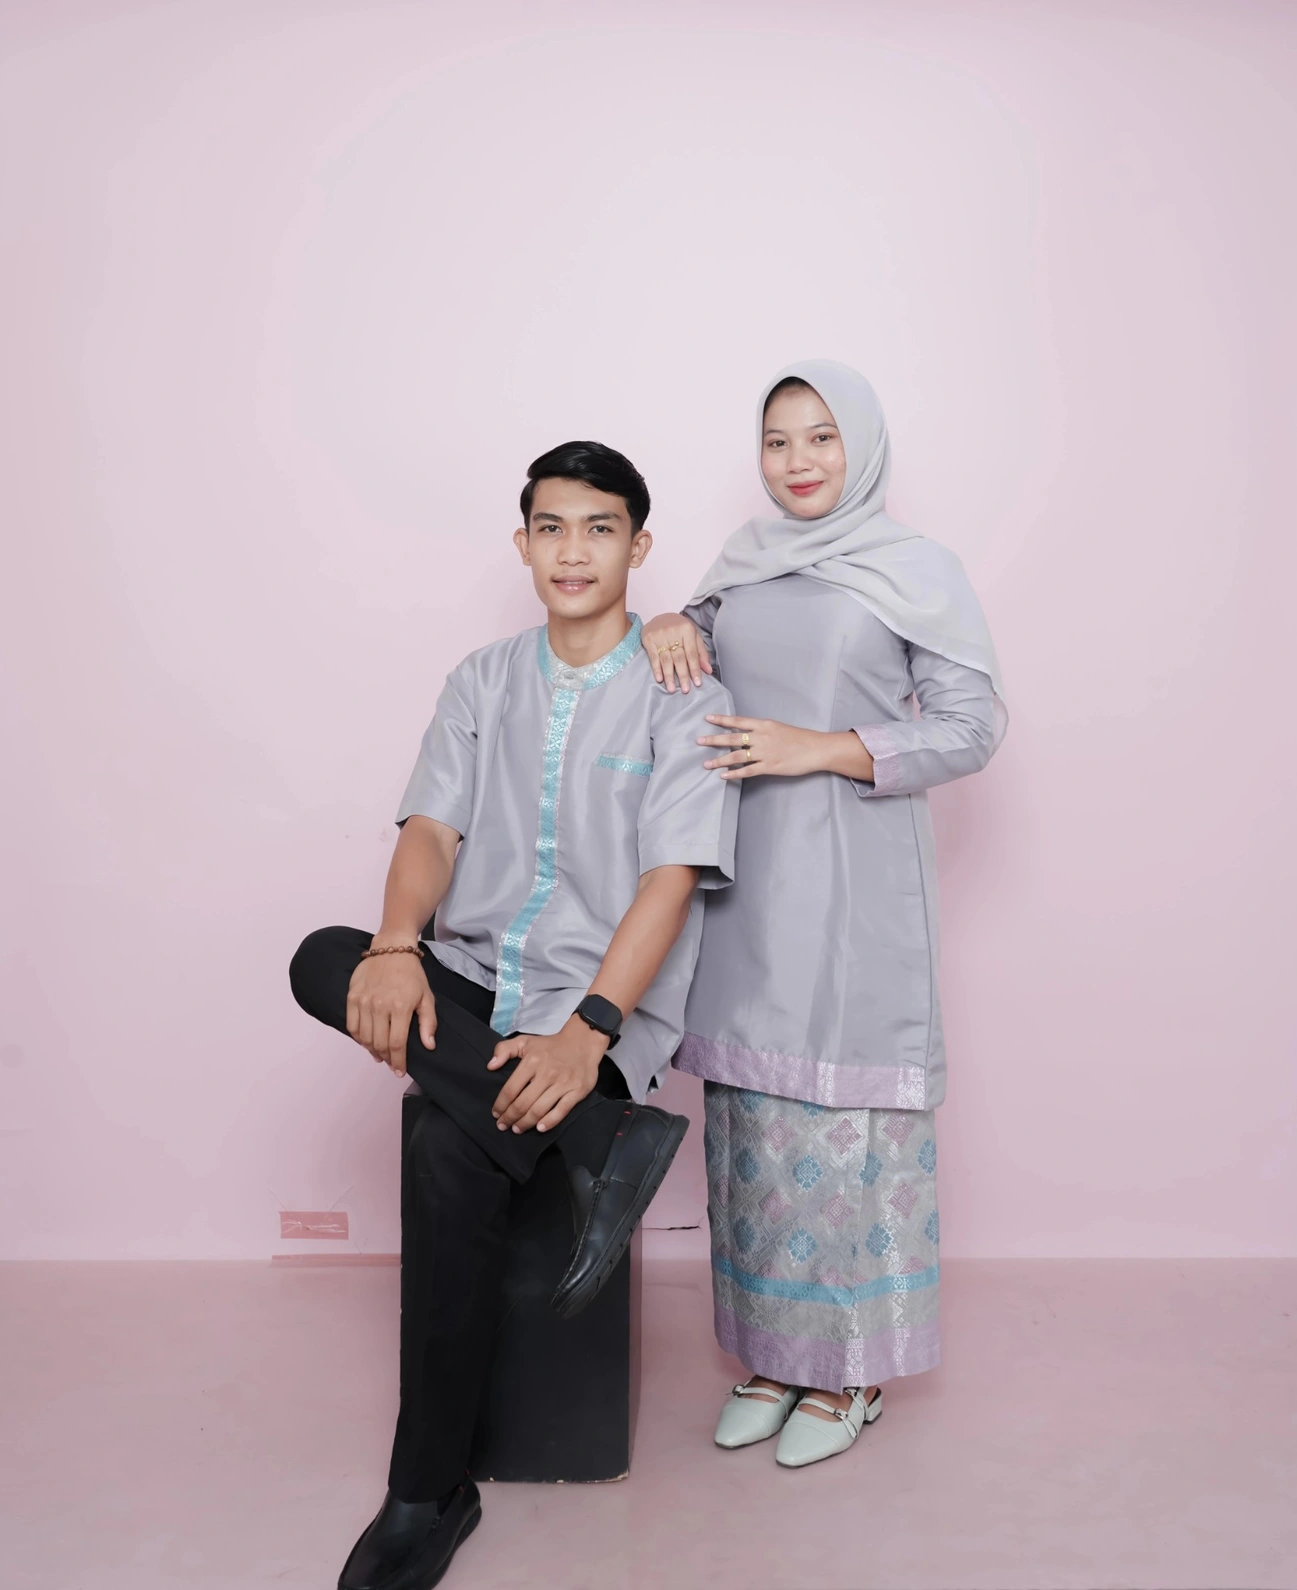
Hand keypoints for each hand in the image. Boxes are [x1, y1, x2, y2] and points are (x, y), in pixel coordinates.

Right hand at [345, 946, 436, 1076]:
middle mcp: (380, 1005)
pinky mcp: (352, 996)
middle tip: (391, 1063)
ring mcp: (364, 1001)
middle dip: (386, 1058)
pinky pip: (351, 1026)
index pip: (396, 1043)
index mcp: (400, 1006)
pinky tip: (366, 1041)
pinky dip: (358, 1038)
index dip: (398, 1061)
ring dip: (372, 1050)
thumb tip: (428, 1046)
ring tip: (380, 1055)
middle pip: (379, 1043)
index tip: (400, 1071)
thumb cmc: (411, 973)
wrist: (392, 949)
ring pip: (364, 1037)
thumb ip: (428, 1023)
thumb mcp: (427, 997)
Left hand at [487, 1017, 607, 1133]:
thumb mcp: (525, 1041)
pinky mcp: (577, 1091)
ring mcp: (562, 1084)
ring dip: (525, 1123)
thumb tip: (490, 1066)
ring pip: (539, 1110)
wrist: (583, 1041)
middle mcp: (546, 1074)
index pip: (510, 1089)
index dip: (500, 1105)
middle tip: (503, 1126)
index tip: (496, 1113)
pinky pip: (561, 1111)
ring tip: (517, 1129)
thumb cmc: (550, 1045)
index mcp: (531, 1062)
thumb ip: (504, 1050)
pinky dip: (549, 1122)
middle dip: (510, 1118)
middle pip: (523, 1103)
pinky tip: (539, 1128)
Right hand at [641, 611, 711, 693]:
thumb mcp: (693, 636)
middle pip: (679, 658)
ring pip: (666, 659)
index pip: (692, 654)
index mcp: (687, 630)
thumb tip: (708, 670)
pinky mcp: (648, 639)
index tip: (697, 683)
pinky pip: (653, 657)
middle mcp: (673, 632)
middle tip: (685, 690)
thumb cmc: (680, 629)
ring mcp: (660, 635)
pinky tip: (659, 679)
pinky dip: (656, 669)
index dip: (695, 669)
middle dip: (683, 675)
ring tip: (672, 689)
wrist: (660, 617)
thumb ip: (701, 653)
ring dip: (669, 676)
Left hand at [699, 714, 828, 779]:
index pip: (738, 721)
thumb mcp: (779, 728)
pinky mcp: (769, 767)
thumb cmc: (799, 738)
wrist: (816, 749)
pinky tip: (723, 775)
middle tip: (698, 741)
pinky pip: (748, 771)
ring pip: (737, 756)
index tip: (707, 718)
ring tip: (706, 763)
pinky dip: (734, 773)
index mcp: (764, 725)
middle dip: (714, 740)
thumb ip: (762, 730)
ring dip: (720, 760)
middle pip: (733, 738)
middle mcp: (761, 737)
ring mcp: (764, 753)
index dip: (722, 720)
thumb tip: (747, 734)